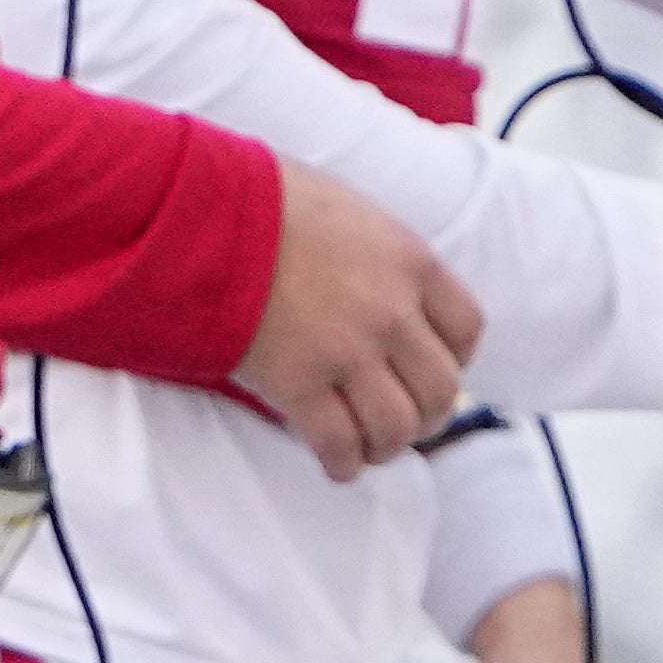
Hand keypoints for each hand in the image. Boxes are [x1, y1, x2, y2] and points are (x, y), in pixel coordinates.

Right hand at [234, 160, 481, 479]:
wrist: (197, 212)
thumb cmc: (259, 198)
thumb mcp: (343, 207)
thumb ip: (376, 250)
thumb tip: (377, 281)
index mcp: (409, 260)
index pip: (466, 327)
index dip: (454, 359)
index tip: (431, 368)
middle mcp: (391, 310)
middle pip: (440, 387)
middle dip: (427, 415)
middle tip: (404, 422)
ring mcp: (346, 349)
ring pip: (396, 425)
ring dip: (387, 445)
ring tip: (369, 448)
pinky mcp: (297, 381)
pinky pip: (338, 441)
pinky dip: (343, 463)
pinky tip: (335, 464)